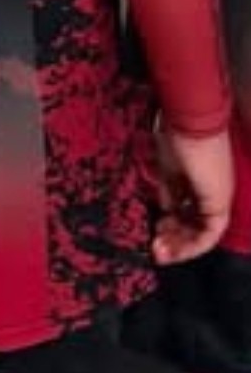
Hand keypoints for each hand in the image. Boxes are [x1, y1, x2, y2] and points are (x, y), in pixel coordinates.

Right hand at [153, 127, 232, 264]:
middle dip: (174, 239)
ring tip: (159, 252)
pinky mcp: (219, 202)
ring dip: (181, 246)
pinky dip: (191, 245)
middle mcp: (214, 191)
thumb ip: (168, 191)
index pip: (189, 210)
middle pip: (196, 224)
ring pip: (203, 232)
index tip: (153, 230)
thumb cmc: (175, 135)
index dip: (172, 224)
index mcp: (203, 180)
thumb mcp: (166, 167)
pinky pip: (209, 233)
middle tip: (154, 248)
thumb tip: (165, 212)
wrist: (188, 120)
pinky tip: (173, 248)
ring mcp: (219, 197)